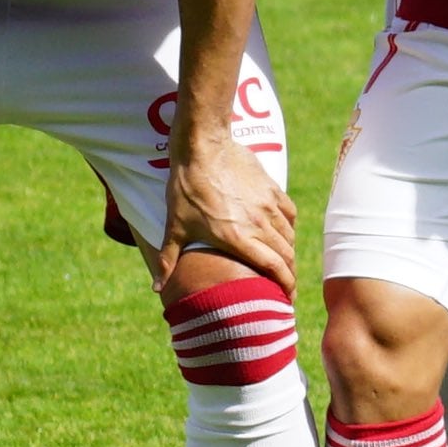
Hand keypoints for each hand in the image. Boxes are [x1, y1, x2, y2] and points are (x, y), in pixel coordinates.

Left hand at [162, 120, 297, 286]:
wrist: (203, 147)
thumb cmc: (186, 188)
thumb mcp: (175, 226)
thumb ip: (168, 259)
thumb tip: (157, 288)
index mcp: (238, 237)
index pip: (274, 267)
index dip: (285, 286)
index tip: (286, 299)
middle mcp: (259, 224)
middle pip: (286, 256)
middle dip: (289, 276)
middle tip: (286, 288)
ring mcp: (268, 206)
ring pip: (289, 237)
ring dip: (289, 254)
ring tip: (283, 264)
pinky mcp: (272, 190)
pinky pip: (289, 215)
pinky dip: (289, 229)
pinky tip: (282, 233)